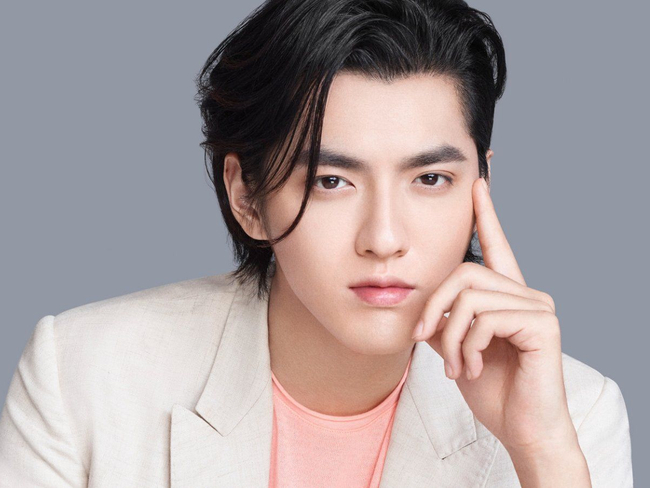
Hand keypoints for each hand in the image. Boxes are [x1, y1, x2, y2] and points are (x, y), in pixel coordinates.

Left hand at [411, 177, 578, 455]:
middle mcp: (525, 293)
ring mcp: (537, 308)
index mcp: (505, 295)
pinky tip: (471, 367)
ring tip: (453, 364)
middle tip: (423, 338)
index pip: (494, 246)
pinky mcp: (543, 325)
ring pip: (470, 298)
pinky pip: (486, 318)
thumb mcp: (455, 346)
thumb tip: (425, 302)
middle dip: (433, 307)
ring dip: (449, 336)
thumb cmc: (489, 388)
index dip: (485, 215)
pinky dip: (467, 346)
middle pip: (464, 273)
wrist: (519, 428)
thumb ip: (445, 317)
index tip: (478, 183)